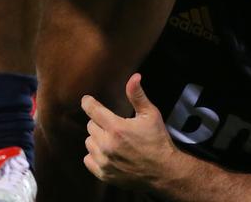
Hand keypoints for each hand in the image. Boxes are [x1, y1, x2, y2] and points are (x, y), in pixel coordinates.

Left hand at [81, 73, 177, 189]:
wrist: (164, 173)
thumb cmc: (157, 141)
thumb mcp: (150, 114)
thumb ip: (137, 95)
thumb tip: (134, 76)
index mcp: (116, 128)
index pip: (92, 110)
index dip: (88, 103)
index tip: (86, 100)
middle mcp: (107, 145)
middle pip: (91, 126)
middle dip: (99, 122)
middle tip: (112, 124)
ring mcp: (104, 162)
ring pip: (89, 143)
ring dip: (96, 138)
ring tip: (110, 139)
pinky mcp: (104, 175)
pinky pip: (88, 160)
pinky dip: (94, 156)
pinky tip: (106, 153)